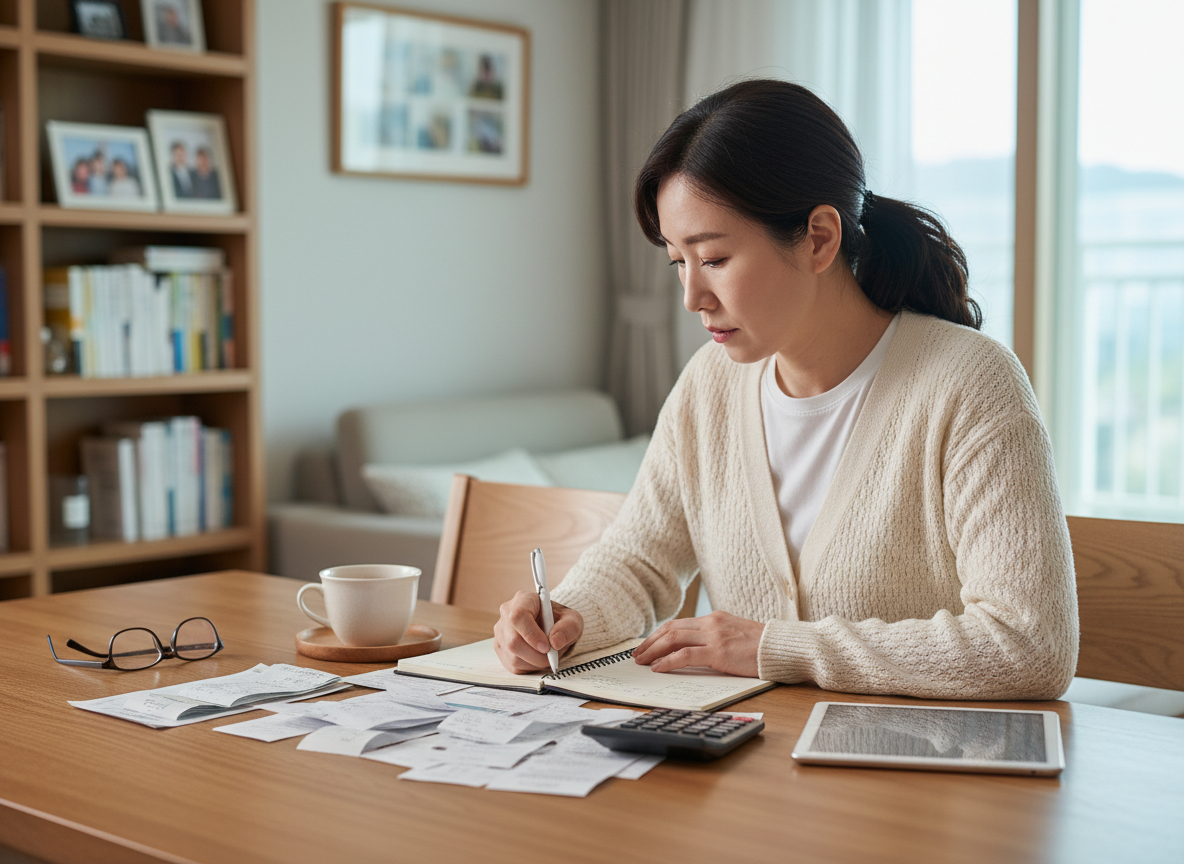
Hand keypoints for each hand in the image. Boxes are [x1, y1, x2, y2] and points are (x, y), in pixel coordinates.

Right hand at [493, 590, 583, 673]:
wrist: (553, 628)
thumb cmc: (561, 621)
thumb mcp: (573, 620)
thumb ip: (568, 628)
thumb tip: (555, 642)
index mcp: (524, 600)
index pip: (518, 617)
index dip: (531, 634)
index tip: (547, 647)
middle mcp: (507, 613)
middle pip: (513, 641)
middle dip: (536, 655)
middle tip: (552, 655)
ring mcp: (501, 631)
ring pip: (513, 656)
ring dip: (534, 662)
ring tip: (547, 655)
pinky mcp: (500, 647)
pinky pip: (512, 665)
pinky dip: (529, 667)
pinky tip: (537, 658)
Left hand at [631, 611, 764, 677]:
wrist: (782, 647)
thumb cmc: (762, 647)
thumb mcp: (735, 636)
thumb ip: (716, 639)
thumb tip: (695, 651)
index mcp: (714, 619)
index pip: (678, 624)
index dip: (659, 635)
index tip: (647, 645)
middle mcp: (711, 623)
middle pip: (671, 629)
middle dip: (651, 642)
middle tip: (637, 654)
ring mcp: (714, 636)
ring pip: (673, 639)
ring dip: (654, 650)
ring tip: (642, 661)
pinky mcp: (718, 651)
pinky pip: (685, 655)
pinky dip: (668, 661)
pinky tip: (658, 668)